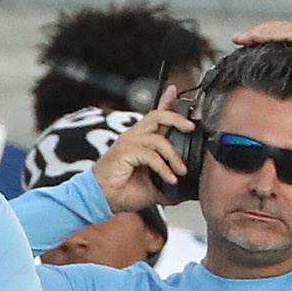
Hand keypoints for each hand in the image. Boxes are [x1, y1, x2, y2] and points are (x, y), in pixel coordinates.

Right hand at [91, 85, 193, 213]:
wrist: (101, 200)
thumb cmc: (122, 191)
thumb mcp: (153, 185)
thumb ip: (167, 181)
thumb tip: (185, 189)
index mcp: (140, 140)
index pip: (156, 116)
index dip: (166, 101)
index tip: (174, 91)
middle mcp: (134, 137)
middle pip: (157, 116)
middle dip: (176, 118)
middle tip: (190, 127)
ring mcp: (128, 142)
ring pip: (158, 138)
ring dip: (173, 156)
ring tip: (181, 171)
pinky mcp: (124, 152)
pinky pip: (151, 155)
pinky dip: (163, 168)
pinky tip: (170, 179)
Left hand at [231, 22, 291, 66]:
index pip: (281, 39)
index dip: (263, 41)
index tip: (246, 47)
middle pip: (275, 31)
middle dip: (254, 35)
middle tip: (236, 40)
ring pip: (277, 29)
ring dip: (257, 33)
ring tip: (240, 37)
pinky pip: (286, 33)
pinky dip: (269, 34)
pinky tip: (255, 37)